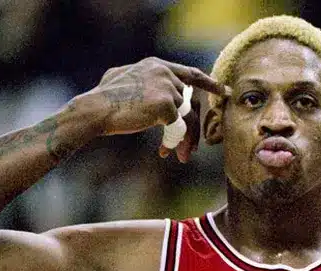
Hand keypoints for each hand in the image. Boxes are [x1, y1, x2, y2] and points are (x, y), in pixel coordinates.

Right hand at [88, 57, 230, 162]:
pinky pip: (179, 127)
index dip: (209, 84)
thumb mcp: (124, 78)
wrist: (96, 108)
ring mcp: (168, 87)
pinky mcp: (168, 104)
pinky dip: (173, 142)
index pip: (191, 74)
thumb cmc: (105, 99)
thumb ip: (145, 80)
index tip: (224, 91)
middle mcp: (166, 72)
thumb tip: (152, 91)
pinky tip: (163, 150)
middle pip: (191, 103)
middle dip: (193, 129)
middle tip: (192, 150)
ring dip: (184, 140)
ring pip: (187, 118)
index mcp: (157, 64)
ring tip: (179, 155)